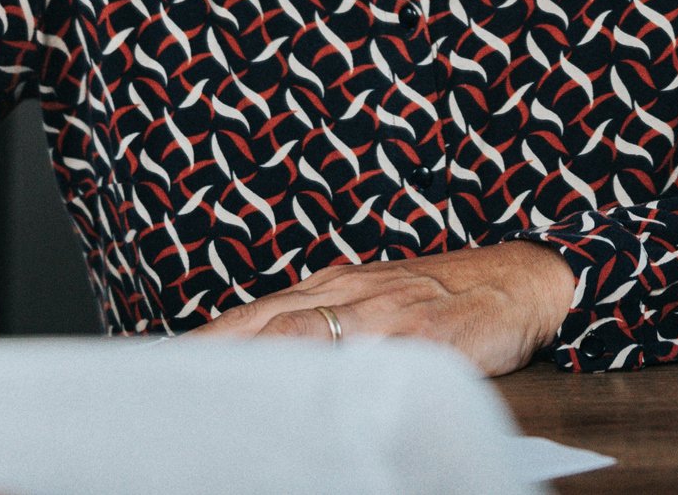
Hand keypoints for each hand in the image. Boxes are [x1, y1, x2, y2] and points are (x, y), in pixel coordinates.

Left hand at [190, 241, 574, 375]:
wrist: (523, 279)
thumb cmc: (445, 298)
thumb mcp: (377, 303)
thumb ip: (326, 329)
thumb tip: (267, 370)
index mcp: (330, 288)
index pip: (250, 319)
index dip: (202, 346)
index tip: (153, 371)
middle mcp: (347, 294)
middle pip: (261, 324)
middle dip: (209, 355)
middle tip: (161, 389)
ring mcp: (382, 313)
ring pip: (300, 335)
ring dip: (251, 361)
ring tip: (209, 397)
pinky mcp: (421, 334)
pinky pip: (365, 358)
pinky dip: (327, 373)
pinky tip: (303, 397)